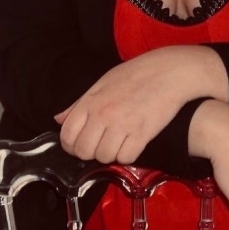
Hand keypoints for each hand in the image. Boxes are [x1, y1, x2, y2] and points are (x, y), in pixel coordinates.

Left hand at [55, 45, 227, 164]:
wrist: (170, 72)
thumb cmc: (136, 74)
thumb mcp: (103, 82)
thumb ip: (79, 103)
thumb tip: (58, 119)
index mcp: (91, 101)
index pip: (67, 135)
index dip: (71, 145)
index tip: (80, 145)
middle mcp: (103, 114)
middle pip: (84, 151)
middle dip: (91, 152)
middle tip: (102, 145)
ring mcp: (122, 125)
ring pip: (104, 157)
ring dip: (111, 154)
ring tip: (119, 141)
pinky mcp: (142, 134)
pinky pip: (126, 158)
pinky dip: (128, 154)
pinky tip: (133, 143)